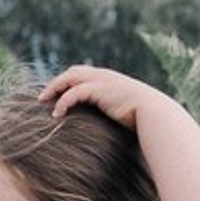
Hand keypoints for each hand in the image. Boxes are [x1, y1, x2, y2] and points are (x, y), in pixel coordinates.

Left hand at [40, 65, 172, 129]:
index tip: (57, 94)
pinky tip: (56, 114)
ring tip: (43, 101)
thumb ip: (119, 115)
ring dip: (55, 88)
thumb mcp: (129, 114)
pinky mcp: (99, 90)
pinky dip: (63, 102)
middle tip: (45, 95)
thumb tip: (117, 129)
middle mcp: (106, 76)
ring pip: (70, 77)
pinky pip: (74, 92)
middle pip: (74, 71)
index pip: (85, 74)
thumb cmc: (146, 120)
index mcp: (112, 80)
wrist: (156, 114)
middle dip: (58, 81)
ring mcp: (102, 81)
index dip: (70, 82)